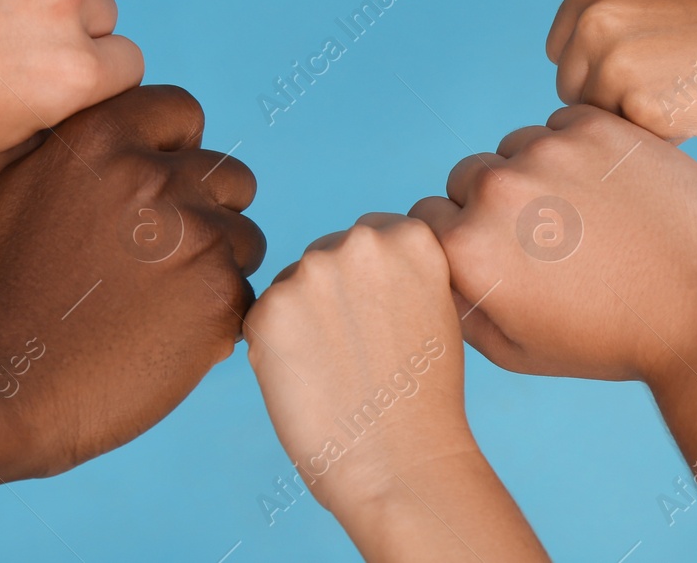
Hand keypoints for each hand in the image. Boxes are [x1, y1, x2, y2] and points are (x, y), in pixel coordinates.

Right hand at [0, 85, 265, 476]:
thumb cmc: (5, 290)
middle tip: (161, 258)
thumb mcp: (27, 186)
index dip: (175, 151)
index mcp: (103, 138)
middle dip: (207, 210)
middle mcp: (154, 176)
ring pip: (245, 236)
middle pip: (229, 174)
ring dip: (216, 265)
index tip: (155, 190)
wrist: (3, 383)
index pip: (183, 111)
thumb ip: (90, 149)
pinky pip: (244, 293)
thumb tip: (143, 137)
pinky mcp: (219, 296)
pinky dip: (215, 316)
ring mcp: (194, 236)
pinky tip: (165, 336)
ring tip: (161, 301)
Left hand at [246, 214, 468, 515]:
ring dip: (302, 319)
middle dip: (333, 296)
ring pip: (292, 285)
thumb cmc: (421, 397)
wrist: (401, 463)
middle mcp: (361, 241)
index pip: (373, 233)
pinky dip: (275, 348)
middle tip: (356, 352)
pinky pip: (262, 319)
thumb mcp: (434, 307)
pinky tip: (309, 381)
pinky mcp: (268, 309)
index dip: (370, 282)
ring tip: (335, 371)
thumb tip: (357, 259)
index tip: (380, 321)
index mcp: (409, 236)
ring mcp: (311, 271)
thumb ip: (398, 270)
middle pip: (328, 254)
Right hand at [410, 106, 696, 385]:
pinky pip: (563, 124)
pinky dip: (580, 149)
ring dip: (539, 173)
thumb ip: (458, 306)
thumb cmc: (612, 342)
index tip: (506, 260)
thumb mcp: (517, 351)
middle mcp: (496, 191)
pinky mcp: (596, 126)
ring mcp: (547, 152)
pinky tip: (613, 193)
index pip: (428, 219)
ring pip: (517, 147)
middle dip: (497, 205)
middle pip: (467, 177)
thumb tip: (432, 267)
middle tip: (553, 243)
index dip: (463, 241)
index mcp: (467, 249)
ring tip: (589, 219)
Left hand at [545, 0, 696, 139]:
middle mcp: (592, 19)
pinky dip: (664, 140)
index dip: (607, 70)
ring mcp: (614, 63)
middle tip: (679, 79)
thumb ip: (610, 13)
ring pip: (599, 123)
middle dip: (616, 99)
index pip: (567, 56)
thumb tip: (566, 56)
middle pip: (575, 91)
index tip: (654, 62)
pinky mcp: (642, 108)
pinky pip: (633, 145)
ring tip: (691, 90)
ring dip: (638, 121)